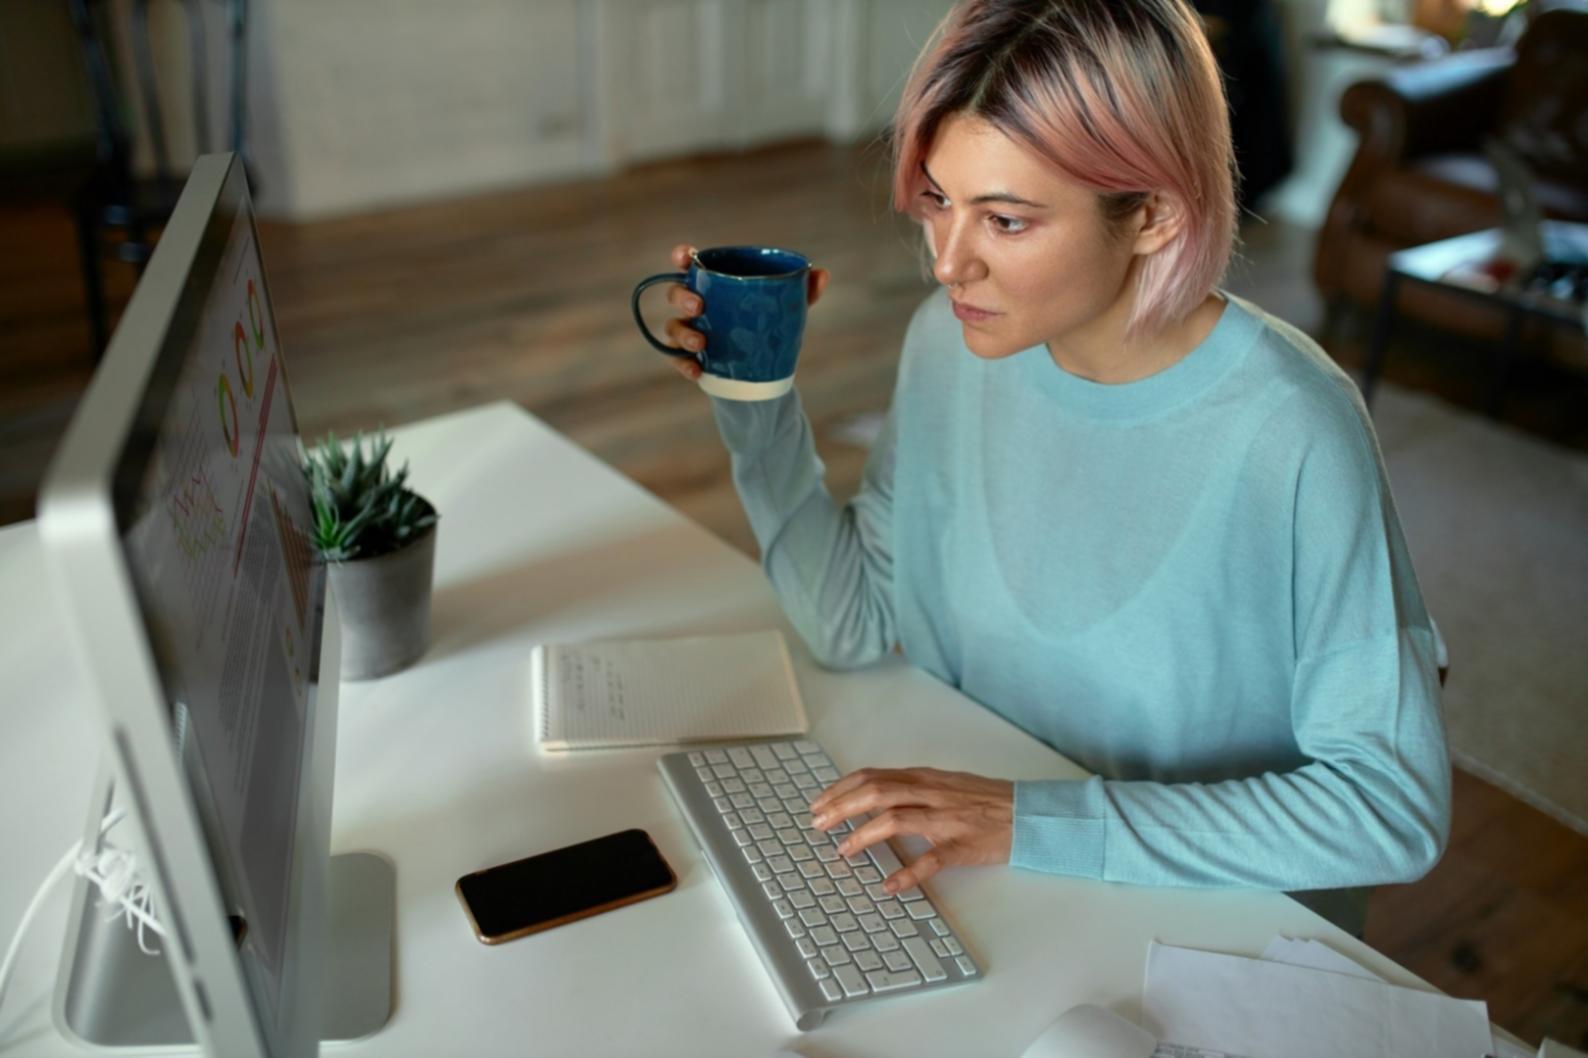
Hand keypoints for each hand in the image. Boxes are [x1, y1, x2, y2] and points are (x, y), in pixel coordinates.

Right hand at [657, 243, 829, 381]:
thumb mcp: (787, 308)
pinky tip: (697, 371)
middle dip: (683, 297)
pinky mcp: (689, 357)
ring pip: (673, 327)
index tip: (685, 257)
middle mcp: (695, 304)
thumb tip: (822, 274)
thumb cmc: (767, 325)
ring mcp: (690, 330)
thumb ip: (803, 291)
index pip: (691, 264)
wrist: (762, 368)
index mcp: (714, 284)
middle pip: (676, 293)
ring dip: (683, 333)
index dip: (682, 256)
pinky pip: (676, 359)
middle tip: (699, 306)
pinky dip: (684, 365)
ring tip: (701, 343)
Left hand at [809, 767, 1013, 892]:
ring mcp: (945, 819)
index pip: (873, 776)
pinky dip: (907, 873)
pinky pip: (930, 860)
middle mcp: (930, 794)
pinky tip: (889, 886)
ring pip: (895, 820)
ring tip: (842, 850)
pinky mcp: (961, 846)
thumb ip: (911, 788)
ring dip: (863, 835)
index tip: (819, 803)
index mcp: (924, 778)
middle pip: (876, 793)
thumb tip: (872, 794)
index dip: (841, 788)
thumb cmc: (984, 800)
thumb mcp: (944, 784)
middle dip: (841, 808)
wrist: (1026, 814)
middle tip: (818, 825)